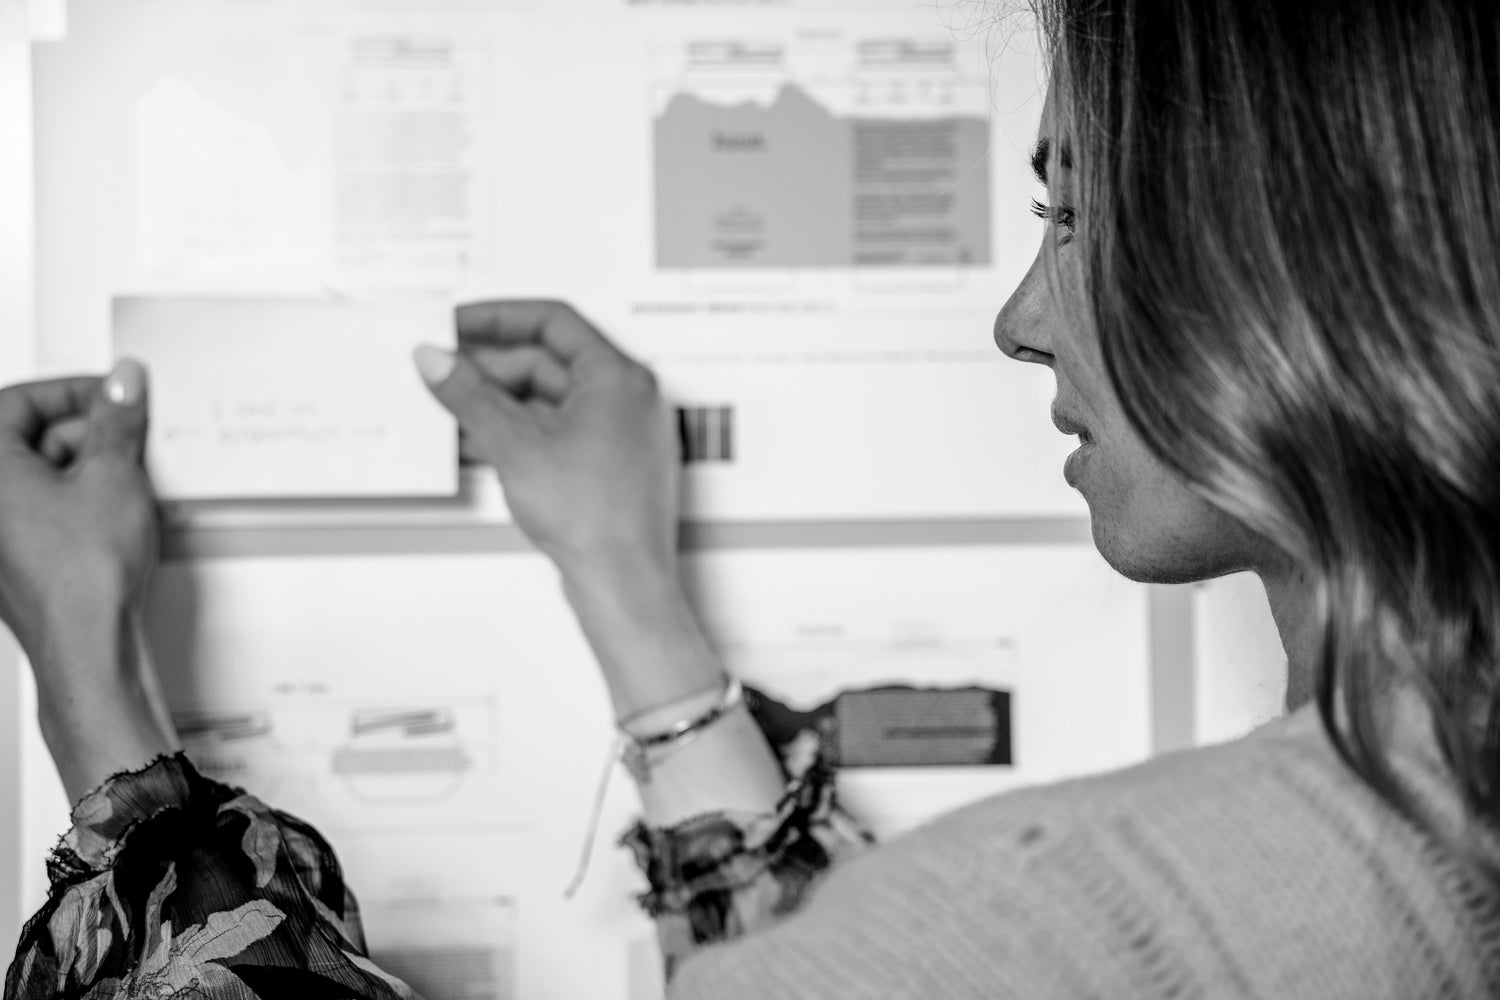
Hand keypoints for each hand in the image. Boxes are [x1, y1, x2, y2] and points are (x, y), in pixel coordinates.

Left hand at [0, 362, 176, 799]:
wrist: (85, 644)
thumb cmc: (82, 575)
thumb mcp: (114, 476)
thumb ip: (117, 420)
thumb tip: (122, 383)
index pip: (18, 400)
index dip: (71, 391)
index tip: (110, 396)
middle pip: (24, 438)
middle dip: (81, 433)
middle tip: (127, 437)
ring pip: (34, 477)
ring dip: (81, 470)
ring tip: (126, 482)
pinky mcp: (10, 560)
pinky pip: (39, 512)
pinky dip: (73, 503)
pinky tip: (112, 514)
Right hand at [416, 300, 679, 579]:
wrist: (624, 584)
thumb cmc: (599, 520)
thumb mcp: (516, 446)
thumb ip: (470, 396)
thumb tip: (439, 361)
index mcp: (619, 377)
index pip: (553, 320)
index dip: (497, 317)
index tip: (457, 323)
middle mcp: (627, 399)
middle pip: (548, 360)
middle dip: (491, 366)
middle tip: (443, 370)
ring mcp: (620, 434)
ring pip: (550, 399)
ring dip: (499, 401)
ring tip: (452, 407)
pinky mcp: (608, 467)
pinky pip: (557, 431)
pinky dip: (519, 431)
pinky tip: (480, 440)